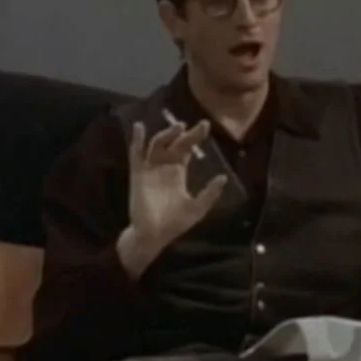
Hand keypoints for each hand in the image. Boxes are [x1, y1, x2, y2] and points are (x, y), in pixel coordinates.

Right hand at [121, 110, 226, 275]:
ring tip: (179, 127)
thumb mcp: (197, 207)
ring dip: (167, 134)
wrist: (154, 236)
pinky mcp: (138, 175)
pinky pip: (136, 155)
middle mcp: (164, 167)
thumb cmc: (175, 223)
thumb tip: (223, 178)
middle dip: (185, 133)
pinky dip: (137, 140)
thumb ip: (209, 193)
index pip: (187, 149)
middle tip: (200, 125)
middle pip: (175, 143)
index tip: (205, 125)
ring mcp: (150, 169)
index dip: (195, 136)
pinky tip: (140, 127)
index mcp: (178, 172)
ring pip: (157, 145)